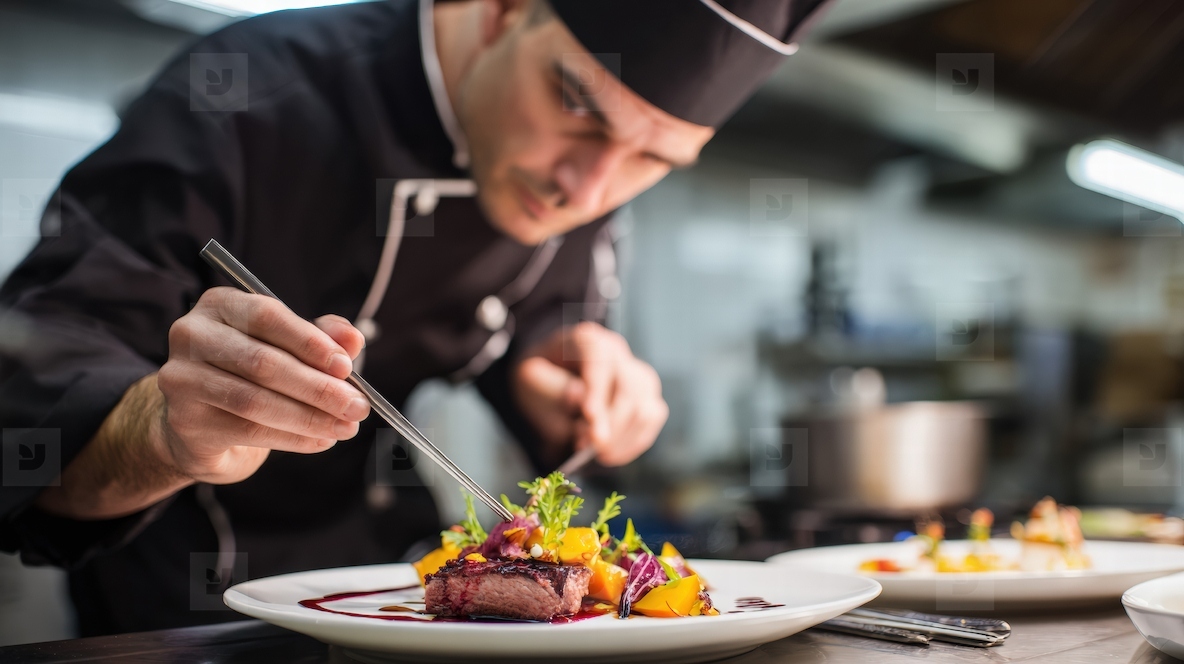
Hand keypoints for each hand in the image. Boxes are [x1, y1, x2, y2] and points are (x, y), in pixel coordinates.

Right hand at [155, 287, 369, 483]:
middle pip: (262, 362)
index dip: (310, 342)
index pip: (267, 316)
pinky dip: (293, 437)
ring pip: (255, 400)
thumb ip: (321, 337)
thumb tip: (353, 339)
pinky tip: (321, 440)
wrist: (203, 423)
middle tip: (357, 406)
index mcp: (220, 304)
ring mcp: (182, 378)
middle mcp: (192, 335)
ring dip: (309, 417)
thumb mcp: (289, 347)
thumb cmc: (253, 374)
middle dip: (318, 387)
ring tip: (346, 427)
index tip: (346, 366)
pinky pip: (248, 430)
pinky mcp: (185, 420)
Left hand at [511, 322, 666, 466]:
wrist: (549, 383)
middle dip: (612, 423)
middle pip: (630, 387)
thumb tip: (578, 396)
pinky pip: (652, 419)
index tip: (589, 420)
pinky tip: (613, 453)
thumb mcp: (529, 381)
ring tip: (600, 454)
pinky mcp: (646, 395)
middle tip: (592, 449)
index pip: (600, 363)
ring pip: (647, 405)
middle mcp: (616, 352)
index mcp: (586, 340)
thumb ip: (551, 389)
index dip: (598, 393)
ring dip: (625, 436)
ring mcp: (635, 372)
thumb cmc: (539, 381)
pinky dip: (635, 441)